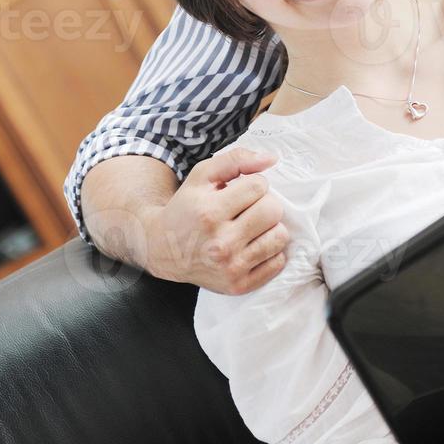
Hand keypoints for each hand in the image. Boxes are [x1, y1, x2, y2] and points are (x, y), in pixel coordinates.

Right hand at [150, 146, 286, 294]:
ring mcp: (231, 267)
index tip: (240, 191)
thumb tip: (271, 159)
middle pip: (273, 210)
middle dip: (264, 203)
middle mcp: (221, 243)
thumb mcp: (201, 176)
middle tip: (248, 208)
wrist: (163, 249)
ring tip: (251, 226)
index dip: (253, 184)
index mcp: (209, 212)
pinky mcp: (239, 285)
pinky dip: (269, 251)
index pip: (259, 186)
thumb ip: (236, 159)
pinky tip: (252, 245)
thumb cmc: (187, 208)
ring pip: (280, 236)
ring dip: (269, 227)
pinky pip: (277, 262)